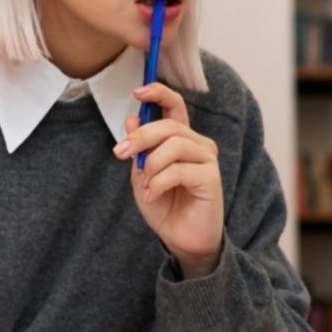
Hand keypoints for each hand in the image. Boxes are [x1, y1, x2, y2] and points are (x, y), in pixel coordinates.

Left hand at [114, 82, 223, 277]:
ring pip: (174, 145)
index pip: (175, 106)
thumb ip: (138, 149)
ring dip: (151, 166)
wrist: (181, 239)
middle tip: (120, 152)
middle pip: (169, 126)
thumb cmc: (165, 206)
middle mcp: (198, 144)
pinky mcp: (211, 177)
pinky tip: (153, 195)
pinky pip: (178, 170)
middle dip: (141, 136)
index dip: (158, 94)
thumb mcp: (142, 175)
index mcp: (182, 139)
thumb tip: (131, 119)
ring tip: (145, 185)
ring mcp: (207, 159)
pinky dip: (158, 183)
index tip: (138, 92)